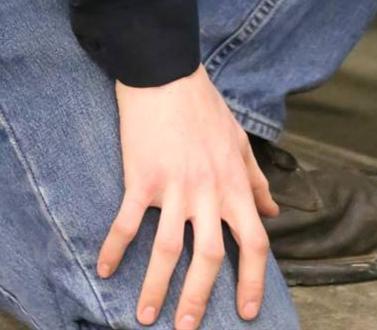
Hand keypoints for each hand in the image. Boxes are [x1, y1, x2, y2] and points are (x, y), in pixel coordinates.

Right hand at [100, 68, 278, 329]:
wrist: (165, 73)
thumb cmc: (203, 105)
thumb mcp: (239, 140)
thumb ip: (255, 179)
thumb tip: (272, 210)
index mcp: (233, 184)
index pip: (253, 241)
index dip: (253, 280)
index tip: (247, 311)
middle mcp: (207, 191)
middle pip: (208, 258)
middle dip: (199, 300)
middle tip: (188, 329)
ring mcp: (173, 187)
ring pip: (167, 251)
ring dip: (156, 288)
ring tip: (146, 316)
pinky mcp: (141, 179)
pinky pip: (128, 223)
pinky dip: (114, 249)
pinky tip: (104, 270)